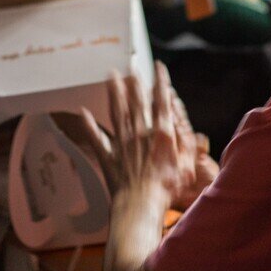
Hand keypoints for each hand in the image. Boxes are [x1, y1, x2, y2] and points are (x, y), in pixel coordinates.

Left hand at [82, 63, 213, 209]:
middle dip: (134, 81)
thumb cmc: (167, 189)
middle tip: (131, 65)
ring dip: (114, 93)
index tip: (158, 67)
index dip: (160, 82)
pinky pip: (96, 138)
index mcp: (162, 134)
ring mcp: (122, 144)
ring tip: (110, 76)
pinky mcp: (108, 156)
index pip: (161, 101)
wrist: (141, 205)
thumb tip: (182, 120)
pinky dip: (88, 125)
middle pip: (137, 101)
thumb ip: (186, 140)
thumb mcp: (188, 164)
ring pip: (117, 112)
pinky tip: (82, 113)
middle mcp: (140, 133)